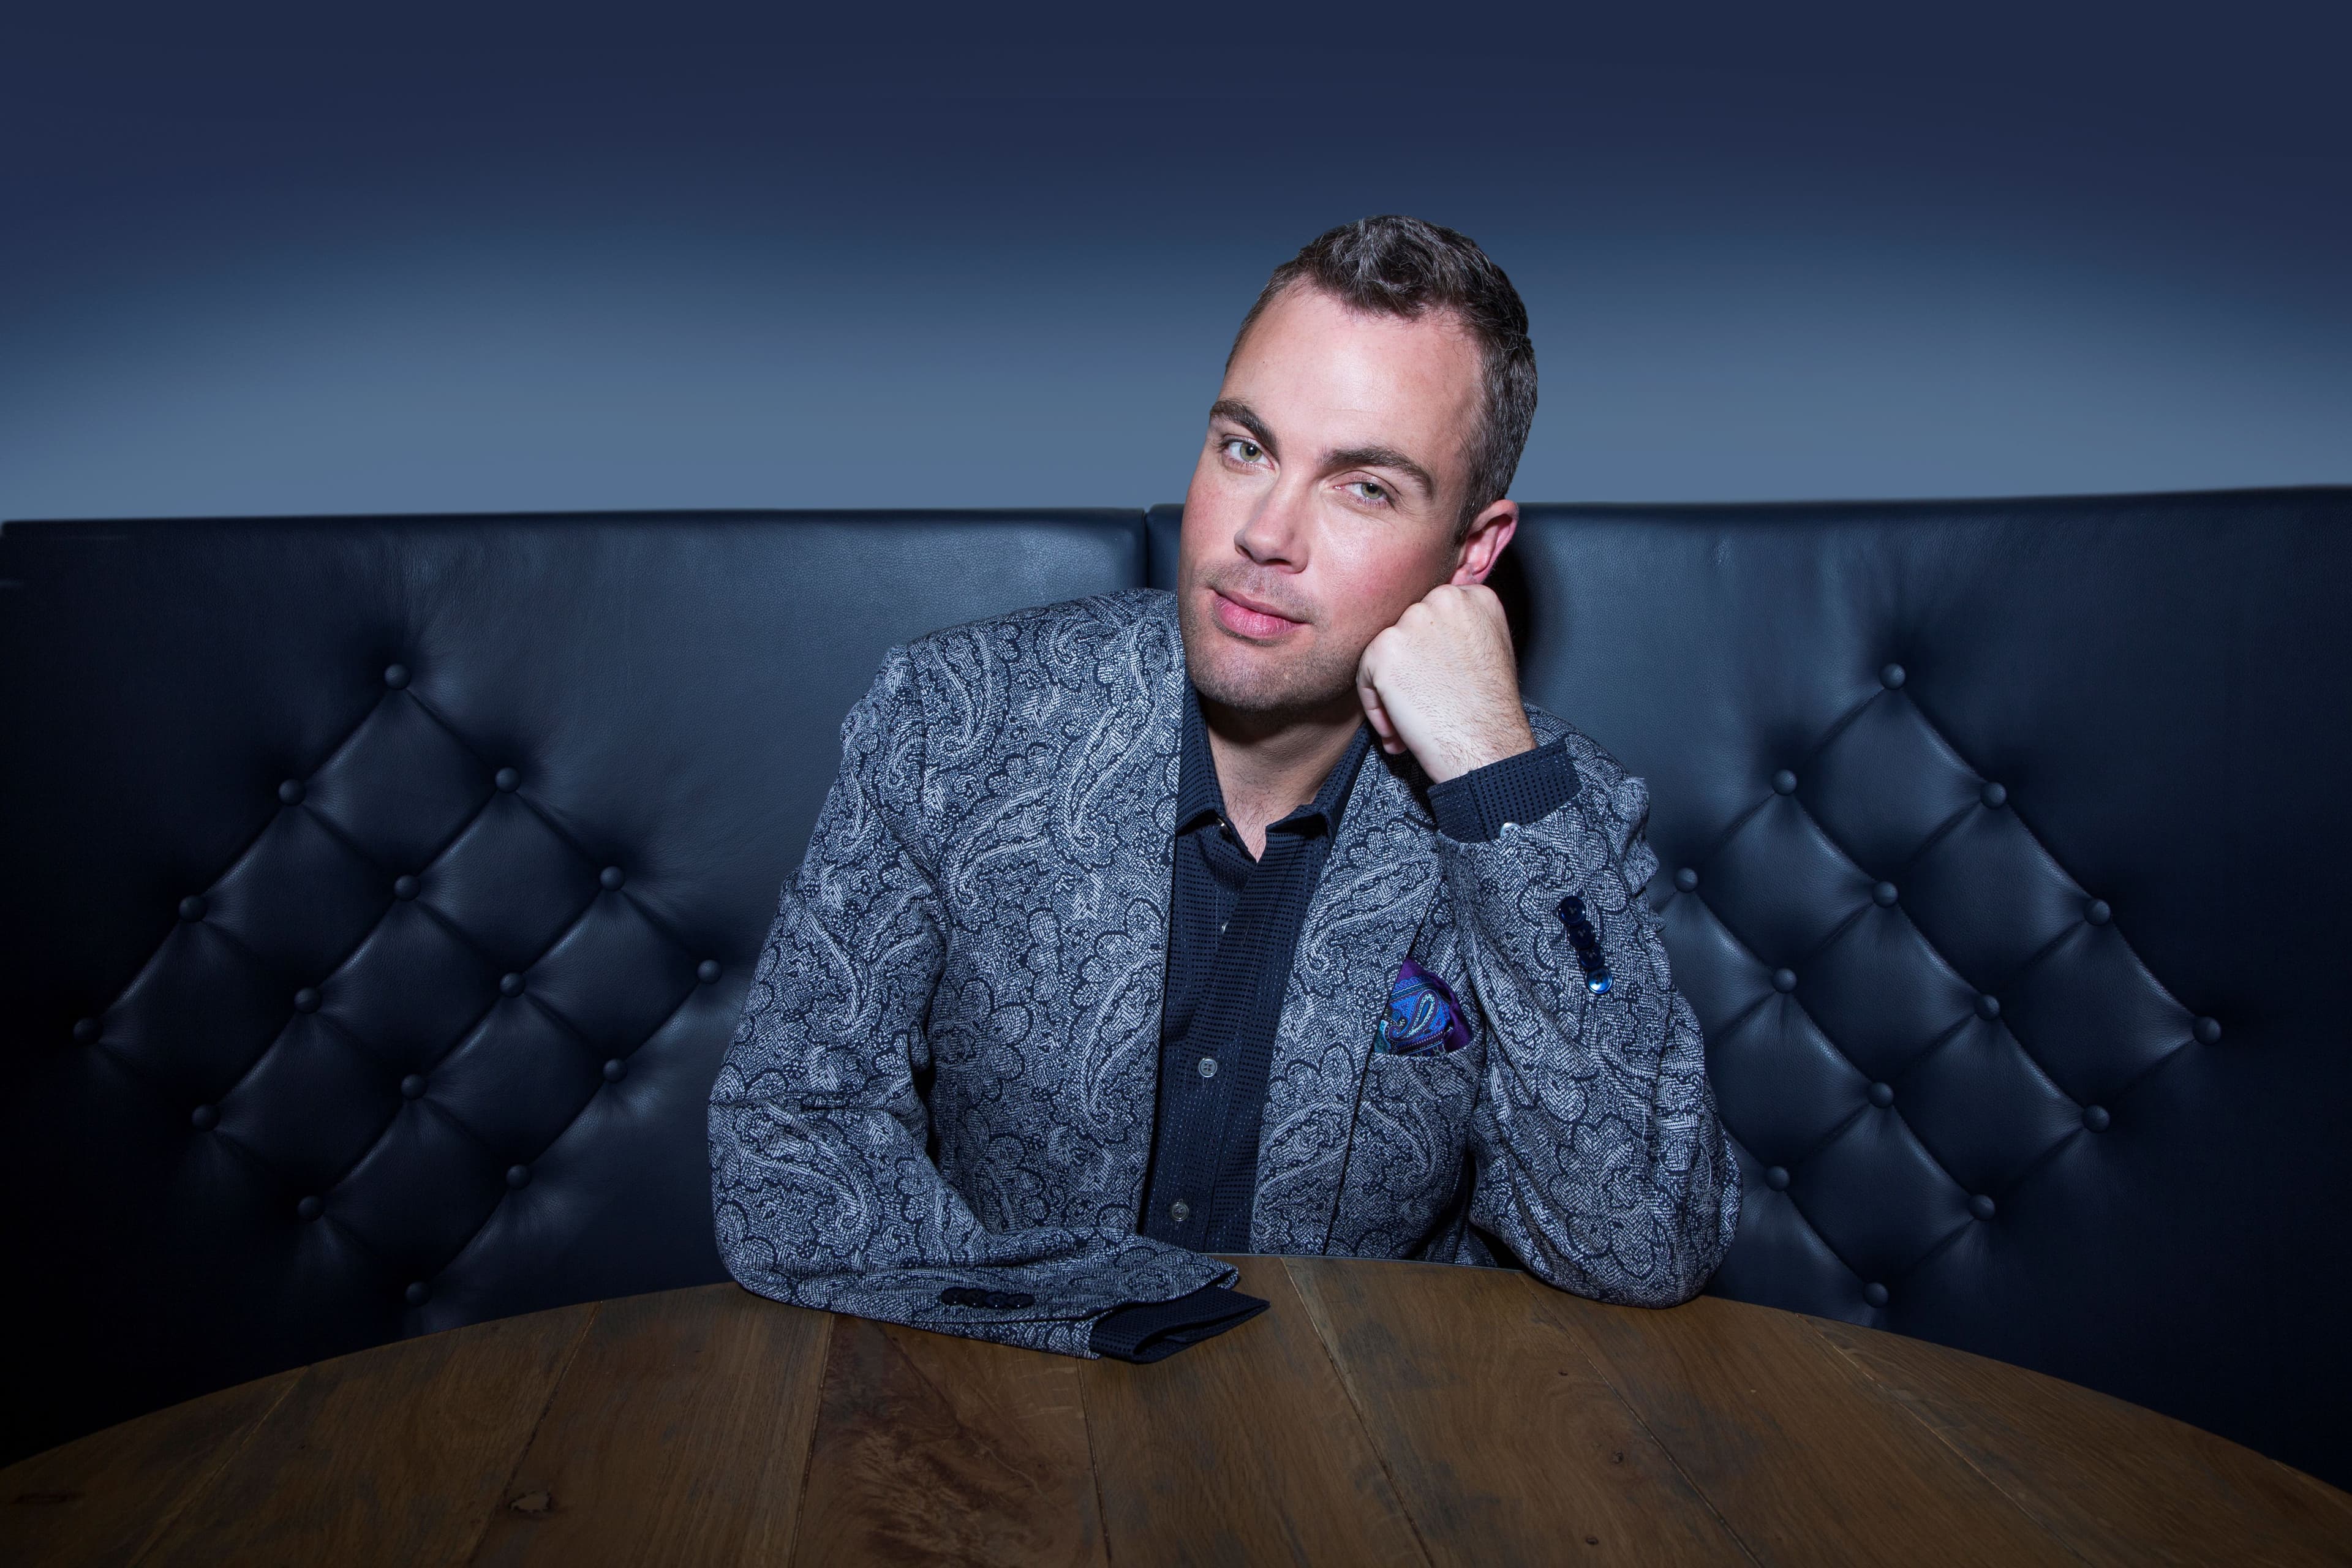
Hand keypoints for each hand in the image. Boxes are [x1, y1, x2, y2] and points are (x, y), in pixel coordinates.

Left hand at [1355, 583, 1535, 782]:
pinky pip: (1364, 675)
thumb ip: (1458, 629)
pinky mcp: (1385, 648)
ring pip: (1382, 653)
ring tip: (1412, 723)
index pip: (1428, 615)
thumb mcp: (1487, 651)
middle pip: (1404, 631)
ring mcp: (1413, 622)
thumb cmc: (1489, 712)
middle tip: (1423, 706)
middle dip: (1408, 671)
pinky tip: (1399, 730)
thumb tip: (1422, 633)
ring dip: (1389, 691)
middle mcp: (1443, 599)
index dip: (1426, 654)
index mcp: (1472, 597)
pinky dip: (1375, 707)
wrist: (1487, 746)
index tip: (1435, 683)